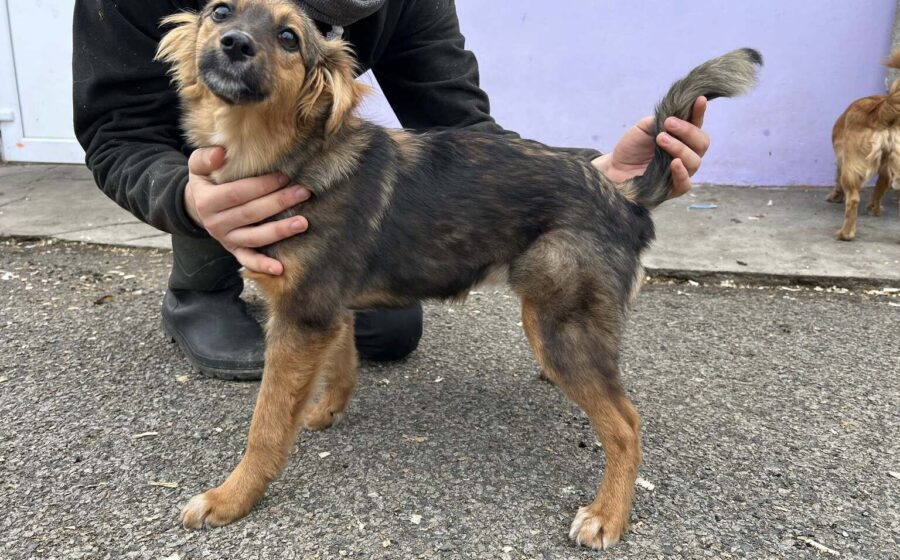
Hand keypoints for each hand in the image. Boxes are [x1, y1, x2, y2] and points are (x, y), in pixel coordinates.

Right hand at [184, 146, 310, 274]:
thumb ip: (205, 157)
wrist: (197, 206)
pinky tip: (281, 268)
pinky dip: (262, 266)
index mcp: (207, 201)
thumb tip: (220, 153)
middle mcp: (215, 224)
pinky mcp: (234, 250)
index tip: (284, 176)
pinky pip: (248, 260)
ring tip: (303, 223)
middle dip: (279, 203)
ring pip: (255, 237)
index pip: (238, 193)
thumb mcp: (198, 166)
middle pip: (251, 214)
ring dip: (280, 231)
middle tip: (303, 193)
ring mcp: (226, 239)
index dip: (261, 185)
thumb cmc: (206, 181)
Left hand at [592, 97, 709, 198]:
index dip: (700, 112)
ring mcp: (681, 172)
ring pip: (694, 161)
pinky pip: (685, 184)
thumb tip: (675, 114)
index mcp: (682, 137)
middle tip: (668, 123)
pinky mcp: (672, 189)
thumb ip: (661, 119)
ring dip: (679, 147)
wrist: (613, 167)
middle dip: (687, 131)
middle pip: (701, 143)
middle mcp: (686, 154)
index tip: (699, 100)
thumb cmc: (631, 147)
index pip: (697, 124)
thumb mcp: (644, 127)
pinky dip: (681, 172)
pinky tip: (674, 162)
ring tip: (660, 139)